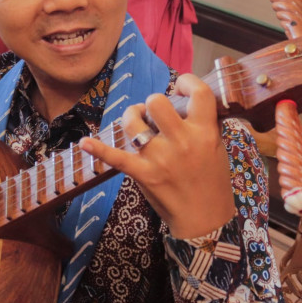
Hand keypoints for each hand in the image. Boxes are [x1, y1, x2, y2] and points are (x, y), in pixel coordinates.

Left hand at [79, 74, 235, 238]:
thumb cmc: (213, 181)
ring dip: (132, 116)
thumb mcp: (217, 148)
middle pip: (157, 102)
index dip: (187, 82)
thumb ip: (203, 124)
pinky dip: (99, 150)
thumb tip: (184, 102)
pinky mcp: (143, 174)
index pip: (200, 93)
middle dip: (153, 102)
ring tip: (136, 120)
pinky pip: (117, 159)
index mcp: (205, 133)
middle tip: (155, 112)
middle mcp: (182, 142)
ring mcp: (160, 158)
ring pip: (134, 123)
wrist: (205, 220)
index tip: (180, 86)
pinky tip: (84, 143)